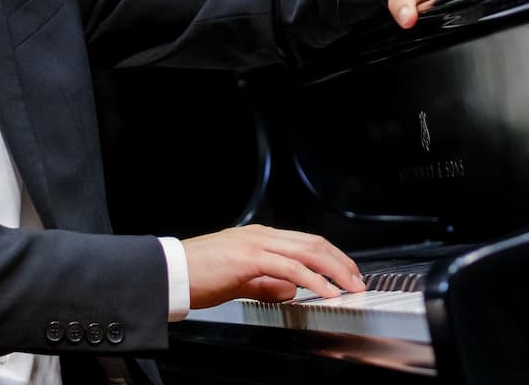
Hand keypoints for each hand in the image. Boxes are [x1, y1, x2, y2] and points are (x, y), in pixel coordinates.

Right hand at [182, 224, 365, 308]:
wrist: (170, 273)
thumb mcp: (239, 282)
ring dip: (334, 270)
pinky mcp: (250, 258)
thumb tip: (291, 291)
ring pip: (308, 252)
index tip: (346, 273)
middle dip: (340, 262)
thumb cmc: (198, 276)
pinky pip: (291, 268)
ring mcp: (256, 244)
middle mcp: (261, 235)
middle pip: (314, 243)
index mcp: (259, 238)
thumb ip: (266, 285)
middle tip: (357, 281)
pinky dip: (313, 280)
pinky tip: (325, 292)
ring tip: (350, 287)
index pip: (305, 242)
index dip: (331, 257)